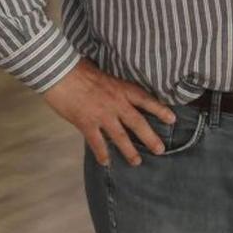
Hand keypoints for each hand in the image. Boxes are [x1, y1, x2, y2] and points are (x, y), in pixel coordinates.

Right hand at [43, 55, 176, 165]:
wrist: (60, 72)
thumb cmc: (80, 69)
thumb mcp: (104, 74)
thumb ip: (114, 87)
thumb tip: (119, 94)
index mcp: (122, 89)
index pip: (146, 100)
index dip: (160, 110)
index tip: (172, 119)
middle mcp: (116, 103)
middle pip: (138, 123)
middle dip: (150, 137)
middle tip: (160, 150)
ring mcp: (102, 115)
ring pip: (120, 137)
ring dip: (129, 151)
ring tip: (137, 162)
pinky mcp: (86, 123)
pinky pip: (97, 142)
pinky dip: (102, 153)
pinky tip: (106, 162)